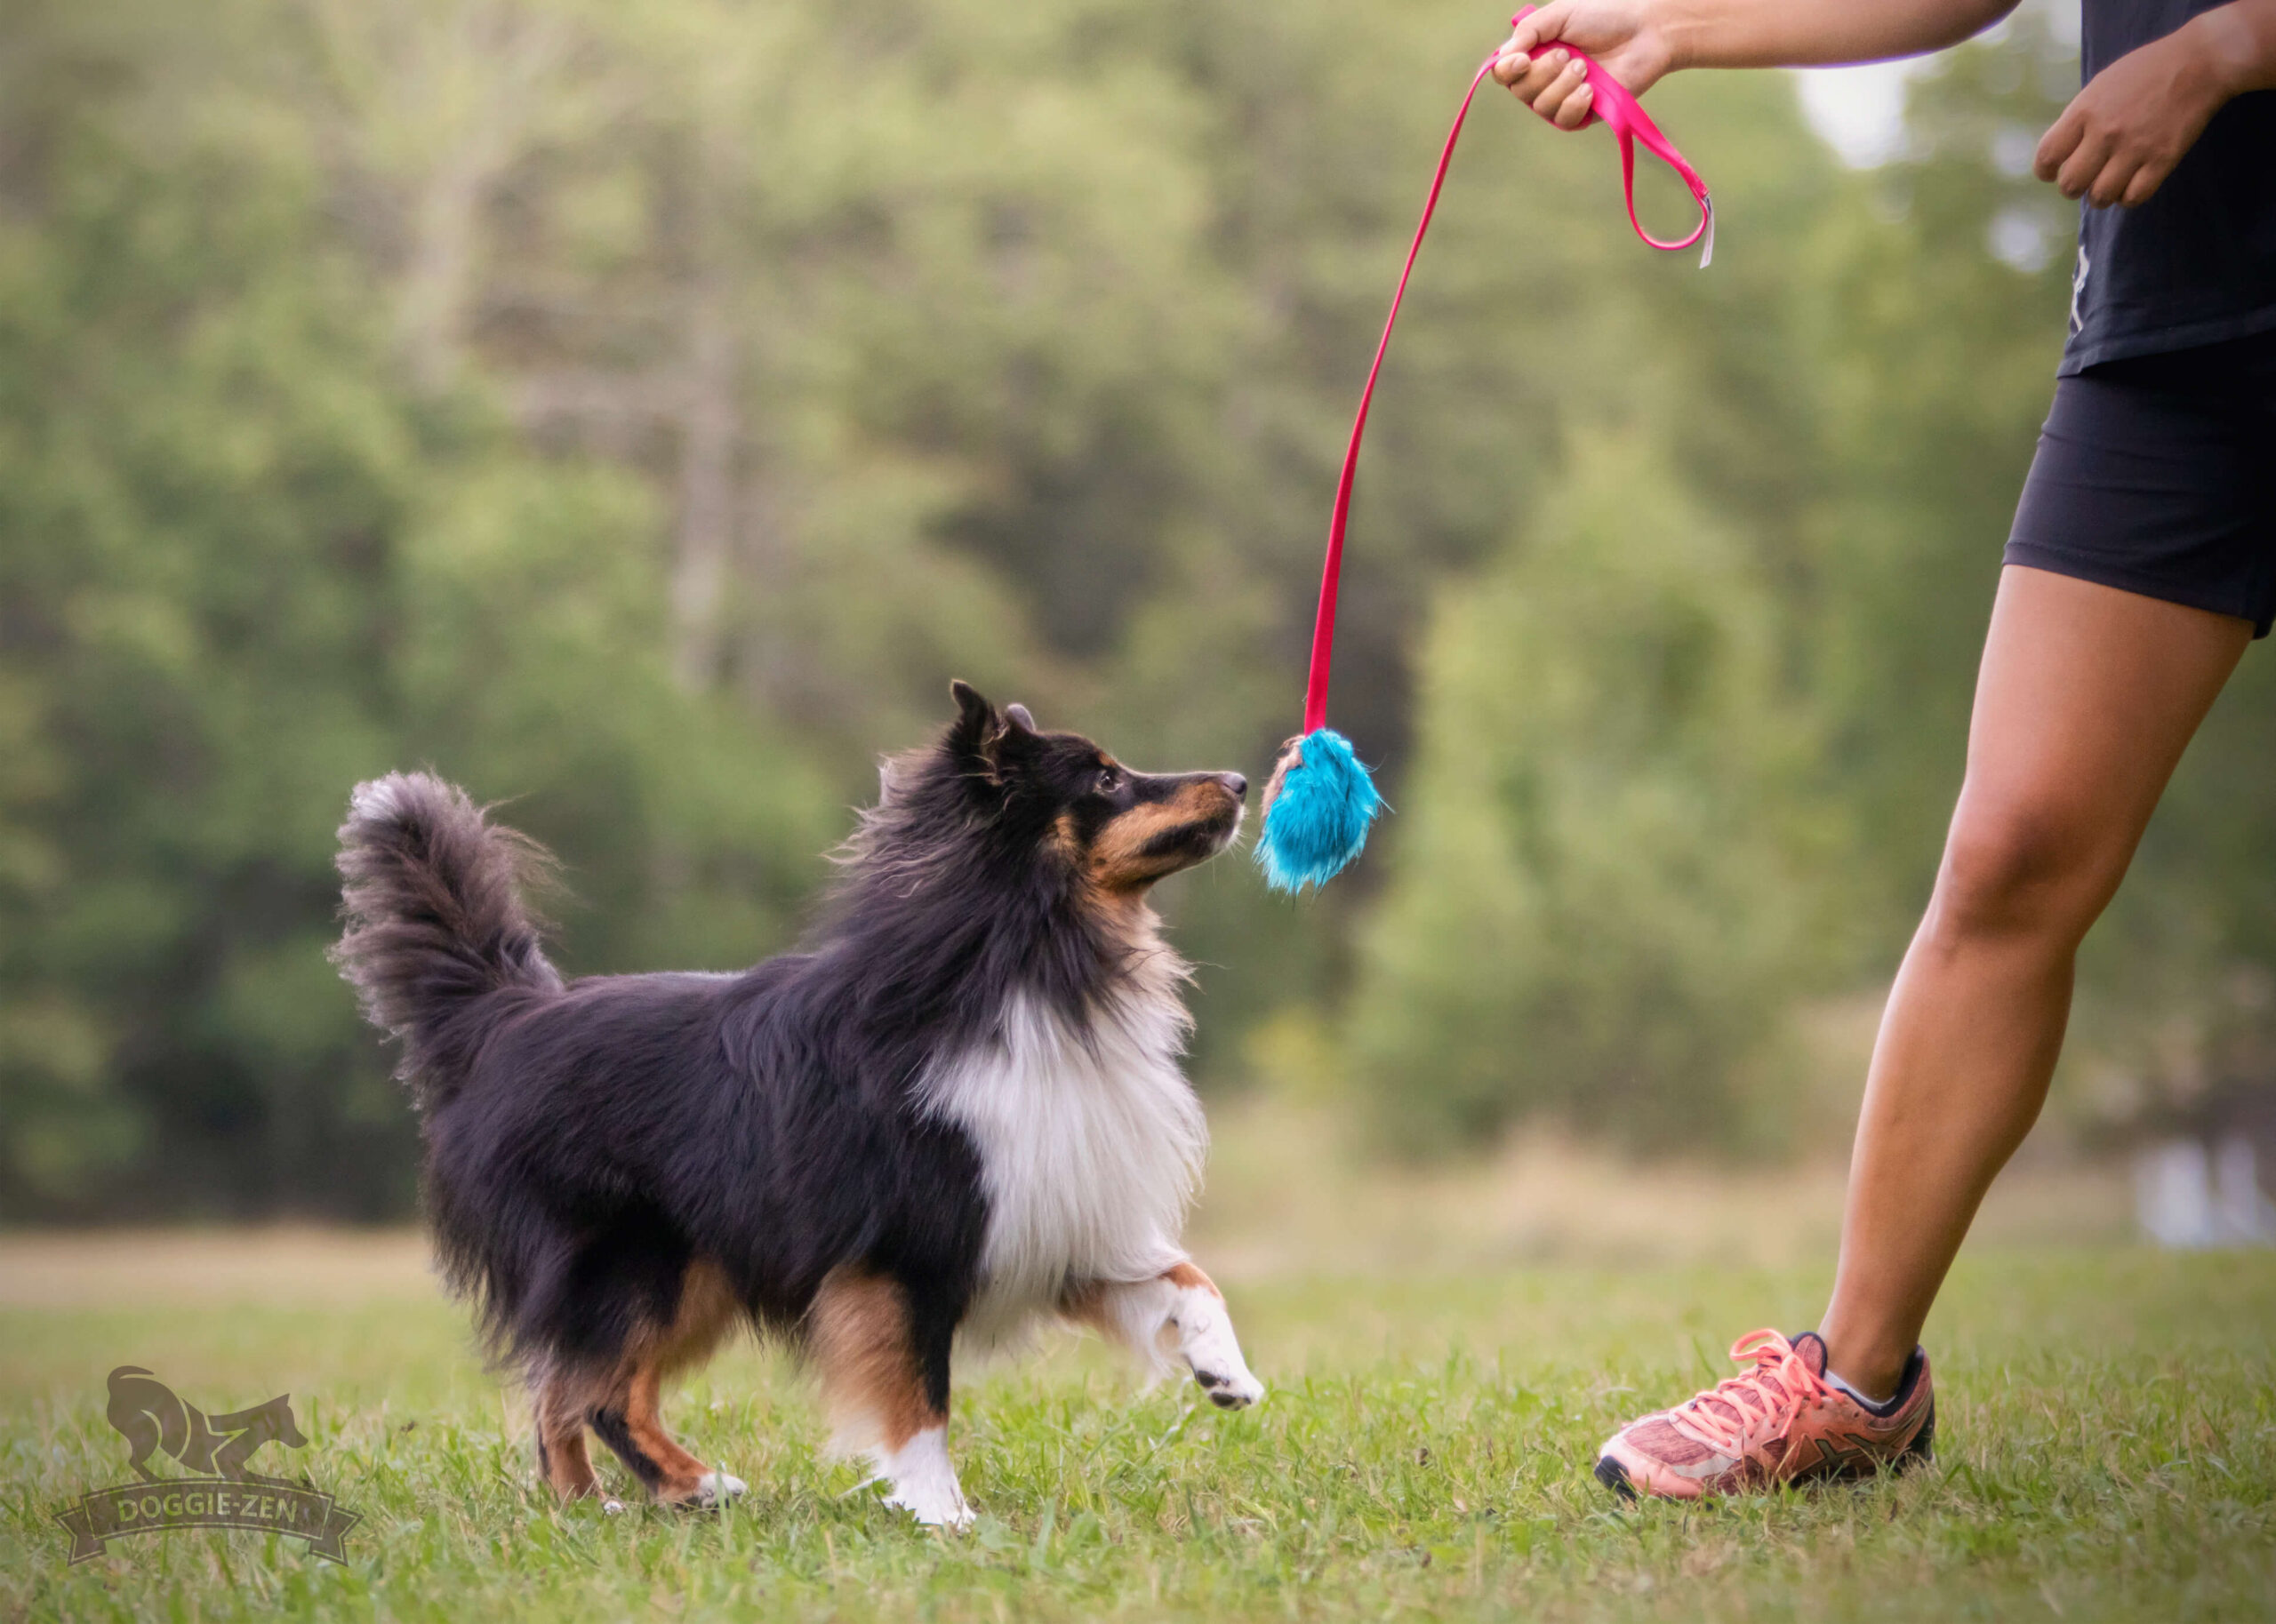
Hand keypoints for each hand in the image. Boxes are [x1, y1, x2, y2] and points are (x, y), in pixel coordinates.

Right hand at [1490, 0, 1677, 130]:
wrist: (1643, 33)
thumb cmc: (1604, 18)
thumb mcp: (1559, 14)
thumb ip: (1528, 31)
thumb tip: (1503, 57)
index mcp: (1535, 55)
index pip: (1504, 73)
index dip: (1507, 70)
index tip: (1522, 59)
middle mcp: (1544, 80)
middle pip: (1521, 92)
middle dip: (1543, 72)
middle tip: (1569, 55)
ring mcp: (1562, 99)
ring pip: (1542, 107)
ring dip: (1563, 85)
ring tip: (1586, 67)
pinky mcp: (1582, 115)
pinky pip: (1564, 120)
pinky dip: (1575, 102)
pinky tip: (1591, 88)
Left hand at [2033, 20, 2234, 206]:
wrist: (2200, 62)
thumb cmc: (2146, 72)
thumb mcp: (2100, 86)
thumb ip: (2078, 119)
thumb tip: (2060, 155)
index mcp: (2085, 111)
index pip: (2047, 157)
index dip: (2046, 171)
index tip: (2053, 172)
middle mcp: (2106, 132)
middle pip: (2071, 184)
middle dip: (2073, 187)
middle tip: (2085, 179)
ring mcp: (2135, 148)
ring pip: (2100, 197)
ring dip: (2100, 196)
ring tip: (2108, 184)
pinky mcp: (2163, 159)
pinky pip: (2134, 198)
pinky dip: (2128, 197)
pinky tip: (2131, 184)